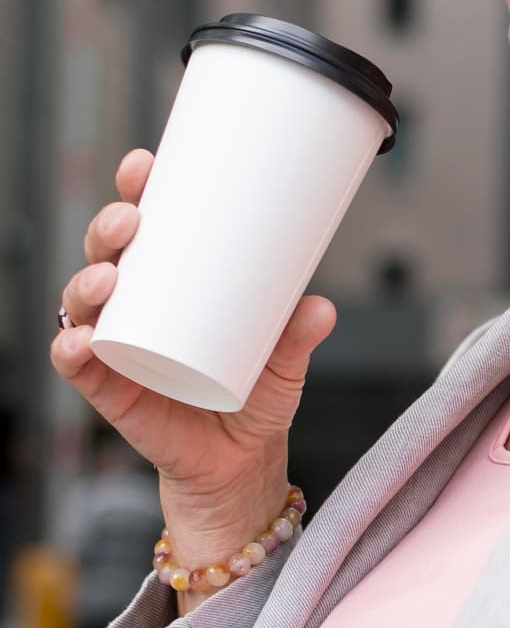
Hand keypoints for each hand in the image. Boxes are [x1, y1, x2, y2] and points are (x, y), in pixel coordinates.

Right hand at [52, 147, 336, 498]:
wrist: (242, 461)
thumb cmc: (257, 394)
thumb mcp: (284, 362)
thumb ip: (298, 335)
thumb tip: (320, 307)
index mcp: (170, 282)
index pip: (145, 227)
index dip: (136, 191)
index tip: (145, 165)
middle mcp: (135, 306)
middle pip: (106, 253)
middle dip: (109, 228)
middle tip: (133, 220)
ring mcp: (117, 346)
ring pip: (85, 301)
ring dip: (87, 283)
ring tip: (109, 279)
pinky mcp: (109, 389)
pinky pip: (76, 364)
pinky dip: (71, 349)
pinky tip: (79, 340)